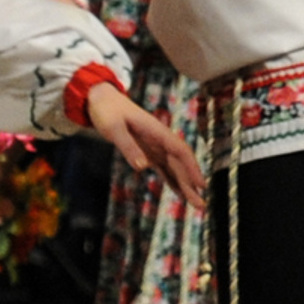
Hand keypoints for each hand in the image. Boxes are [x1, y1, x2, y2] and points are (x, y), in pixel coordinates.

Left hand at [86, 82, 206, 209]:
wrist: (101, 99)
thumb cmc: (107, 111)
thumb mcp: (114, 128)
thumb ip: (128, 146)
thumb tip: (143, 167)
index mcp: (156, 131)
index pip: (180, 151)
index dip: (192, 167)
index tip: (201, 184)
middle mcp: (160, 140)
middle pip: (180, 164)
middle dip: (191, 184)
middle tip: (201, 205)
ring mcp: (155, 146)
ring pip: (174, 168)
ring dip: (185, 185)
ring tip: (196, 205)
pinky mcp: (147, 151)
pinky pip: (164, 168)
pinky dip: (172, 181)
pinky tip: (179, 194)